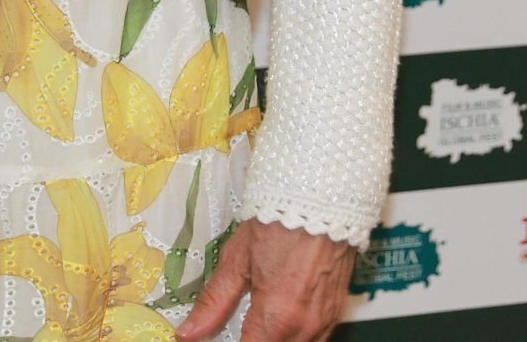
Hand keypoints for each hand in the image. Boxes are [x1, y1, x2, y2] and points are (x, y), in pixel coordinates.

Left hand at [174, 218, 355, 341]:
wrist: (321, 198)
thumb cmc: (278, 221)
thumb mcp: (237, 259)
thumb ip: (213, 302)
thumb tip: (189, 331)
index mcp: (277, 317)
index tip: (221, 336)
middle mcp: (305, 326)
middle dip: (255, 340)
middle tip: (243, 325)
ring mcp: (325, 320)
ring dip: (276, 339)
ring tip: (259, 322)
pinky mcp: (337, 311)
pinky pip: (316, 339)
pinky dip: (297, 336)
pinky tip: (283, 320)